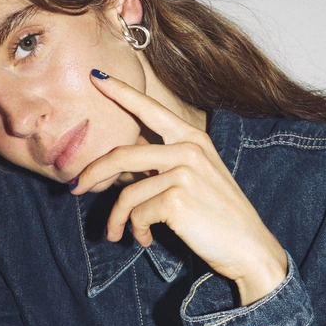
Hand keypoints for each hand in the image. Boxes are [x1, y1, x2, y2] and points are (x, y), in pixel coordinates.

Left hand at [71, 71, 286, 304]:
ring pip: (127, 192)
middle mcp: (188, 148)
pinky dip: (135, 230)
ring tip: (116, 233)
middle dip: (93, 173)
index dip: (121, 92)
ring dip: (116, 218)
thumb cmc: (217, 214)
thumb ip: (164, 160)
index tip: (96, 77)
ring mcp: (184, 172)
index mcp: (192, 138)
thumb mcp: (196, 176)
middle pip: (122, 154)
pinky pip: (137, 213)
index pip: (150, 109)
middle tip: (76, 188)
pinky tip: (146, 239)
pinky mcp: (176, 199)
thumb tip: (123, 157)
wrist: (249, 248)